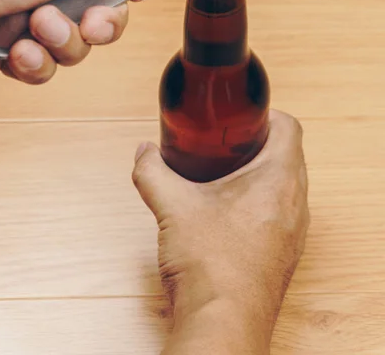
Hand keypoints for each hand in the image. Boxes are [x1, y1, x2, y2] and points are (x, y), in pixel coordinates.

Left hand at [0, 0, 167, 83]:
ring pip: (75, 40)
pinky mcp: (7, 38)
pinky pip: (42, 61)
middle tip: (90, 24)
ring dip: (63, 42)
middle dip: (99, 23)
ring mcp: (26, 2)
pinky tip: (17, 51)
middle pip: (102, 5)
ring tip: (37, 28)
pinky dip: (34, 62)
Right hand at [133, 110, 308, 354]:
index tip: (242, 118)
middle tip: (226, 143)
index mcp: (278, 179)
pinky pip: (282, 214)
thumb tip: (144, 152)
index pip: (289, 127)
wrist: (222, 325)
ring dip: (262, 175)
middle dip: (259, 144)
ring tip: (226, 176)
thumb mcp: (173, 207)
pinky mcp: (286, 254)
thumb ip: (153, 171)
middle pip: (289, 155)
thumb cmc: (209, 263)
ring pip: (287, 186)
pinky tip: (230, 214)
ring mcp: (295, 232)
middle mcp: (296, 204)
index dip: (267, 115)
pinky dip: (262, 203)